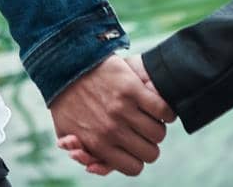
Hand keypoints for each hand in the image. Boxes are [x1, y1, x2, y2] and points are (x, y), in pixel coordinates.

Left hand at [51, 54, 174, 175]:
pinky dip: (165, 111)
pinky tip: (157, 108)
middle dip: (148, 145)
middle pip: (150, 153)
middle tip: (142, 134)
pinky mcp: (133, 89)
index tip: (133, 149)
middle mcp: (112, 130)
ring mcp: (123, 109)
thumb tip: (92, 167)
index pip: (134, 168)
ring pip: (158, 133)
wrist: (68, 64)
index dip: (137, 159)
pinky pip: (163, 110)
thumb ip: (82, 152)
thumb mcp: (66, 130)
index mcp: (98, 144)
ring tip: (149, 120)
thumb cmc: (68, 99)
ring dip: (157, 127)